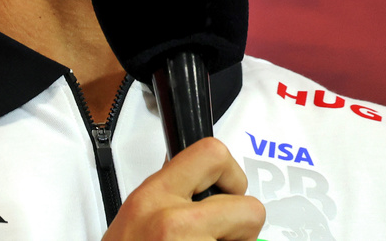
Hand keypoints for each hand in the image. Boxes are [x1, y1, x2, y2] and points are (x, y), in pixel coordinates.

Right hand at [103, 137, 265, 240]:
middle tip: (222, 234)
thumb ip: (167, 196)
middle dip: (242, 225)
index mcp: (152, 197)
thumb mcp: (135, 217)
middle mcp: (173, 222)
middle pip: (250, 208)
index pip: (211, 153)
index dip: (231, 174)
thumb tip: (199, 181)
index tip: (228, 190)